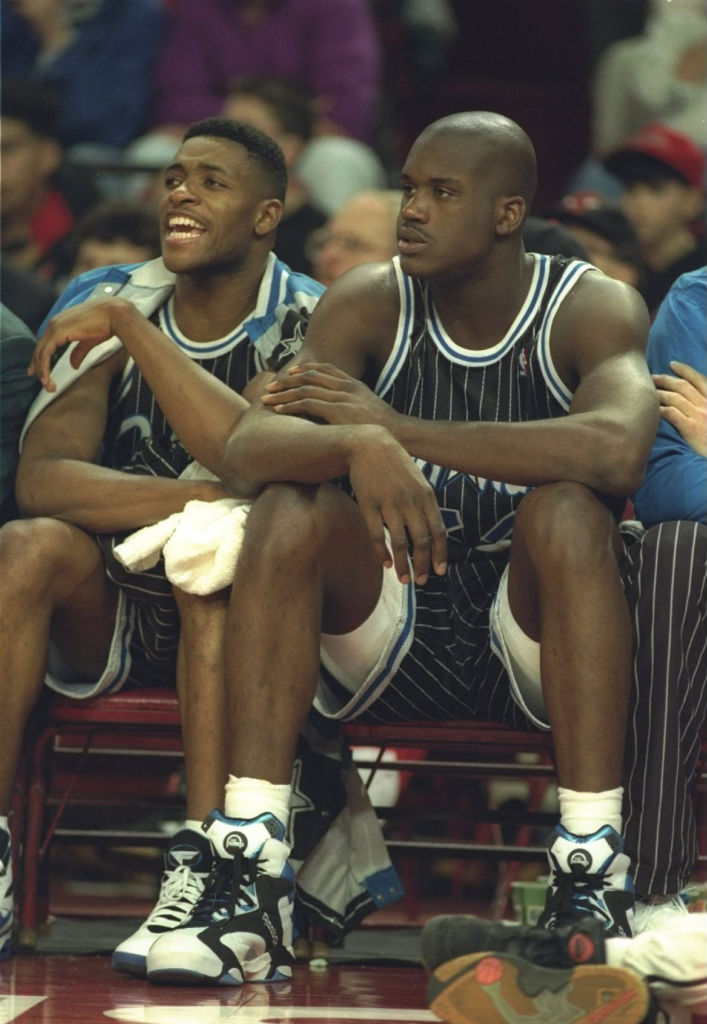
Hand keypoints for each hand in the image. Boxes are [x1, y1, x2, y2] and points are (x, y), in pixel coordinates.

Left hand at [28, 297, 133, 391]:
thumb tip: (74, 366)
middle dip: (38, 365)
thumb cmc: (106, 323)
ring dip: (42, 370)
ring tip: (47, 385)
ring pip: (41, 352)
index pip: (46, 342)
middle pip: (40, 348)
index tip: (39, 370)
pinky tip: (46, 378)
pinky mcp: (58, 332)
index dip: (41, 357)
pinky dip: (44, 367)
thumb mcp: (88, 340)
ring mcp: (55, 326)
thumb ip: (79, 352)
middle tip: (39, 380)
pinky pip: (46, 353)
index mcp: (61, 323)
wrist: (114, 314)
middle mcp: (55, 323)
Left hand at [261, 362, 396, 428]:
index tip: (290, 372)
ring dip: (282, 393)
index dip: (305, 369)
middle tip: (270, 385)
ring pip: (304, 389)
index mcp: (354, 384)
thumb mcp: (371, 410)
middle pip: (310, 376)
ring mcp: (341, 398)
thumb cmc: (386, 429)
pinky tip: (278, 408)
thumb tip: (345, 413)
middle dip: (287, 380)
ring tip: (266, 397)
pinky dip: (290, 405)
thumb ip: (356, 406)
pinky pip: (307, 404)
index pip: (326, 369)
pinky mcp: (337, 411)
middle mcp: (346, 387)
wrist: (399, 434)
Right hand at [348, 429, 446, 584]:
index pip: (438, 531)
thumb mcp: (418, 480)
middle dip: (423, 564)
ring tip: (405, 580)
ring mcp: (389, 504)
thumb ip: (426, 504)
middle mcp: (410, 501)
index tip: (440, 571)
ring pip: (400, 542)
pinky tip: (386, 564)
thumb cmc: (396, 465)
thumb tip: (433, 531)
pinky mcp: (369, 505)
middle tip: (422, 581)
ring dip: (403, 565)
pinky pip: (377, 535)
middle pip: (421, 541)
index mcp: (426, 496)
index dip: (440, 554)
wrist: (368, 445)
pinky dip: (382, 553)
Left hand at [652, 360, 705, 456]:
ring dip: (658, 392)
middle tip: (651, 377)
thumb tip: (690, 404)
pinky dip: (659, 409)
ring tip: (646, 391)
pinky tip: (650, 409)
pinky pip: (671, 413)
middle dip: (665, 379)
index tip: (672, 364)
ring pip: (674, 397)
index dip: (685, 370)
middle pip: (682, 386)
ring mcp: (699, 416)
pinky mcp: (691, 428)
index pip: (699, 379)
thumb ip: (704, 408)